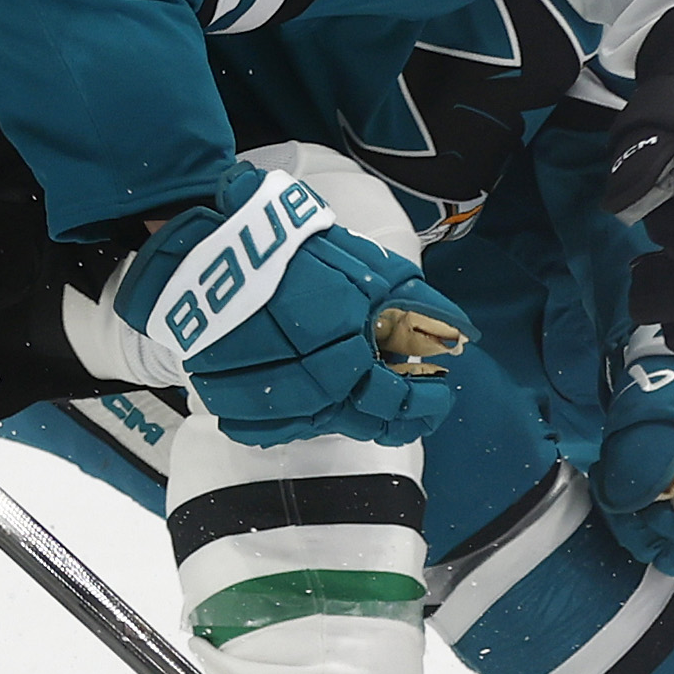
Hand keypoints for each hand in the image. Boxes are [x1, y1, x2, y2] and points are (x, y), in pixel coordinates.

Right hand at [111, 164, 475, 445]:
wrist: (210, 248)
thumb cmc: (297, 253)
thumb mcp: (367, 268)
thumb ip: (415, 304)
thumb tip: (463, 336)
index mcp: (349, 361)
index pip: (397, 405)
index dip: (424, 406)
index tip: (438, 395)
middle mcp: (311, 392)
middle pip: (360, 422)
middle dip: (390, 414)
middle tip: (406, 398)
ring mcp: (268, 401)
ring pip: (314, 424)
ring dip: (340, 411)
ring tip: (351, 387)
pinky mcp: (228, 400)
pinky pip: (267, 424)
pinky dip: (289, 413)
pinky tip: (301, 393)